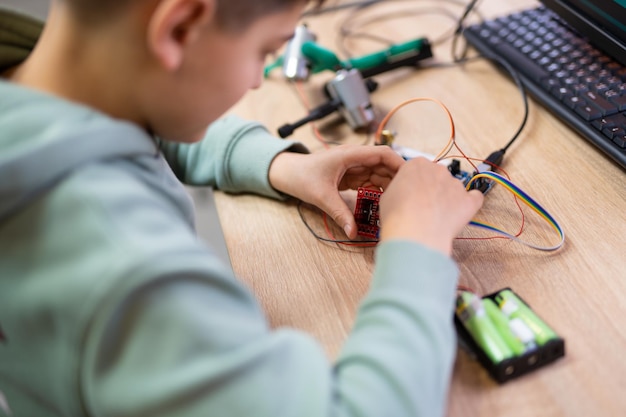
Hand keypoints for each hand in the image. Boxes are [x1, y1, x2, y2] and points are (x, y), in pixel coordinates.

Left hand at [269, 144, 404, 238]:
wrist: (288, 174)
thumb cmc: (302, 177)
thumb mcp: (322, 196)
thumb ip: (339, 214)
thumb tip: (352, 232)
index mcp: (351, 155)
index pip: (383, 154)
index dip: (399, 164)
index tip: (410, 179)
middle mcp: (355, 158)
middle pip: (384, 165)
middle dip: (396, 179)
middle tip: (407, 197)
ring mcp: (354, 167)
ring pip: (379, 174)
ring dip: (388, 187)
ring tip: (397, 203)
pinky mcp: (351, 176)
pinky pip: (370, 182)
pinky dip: (377, 192)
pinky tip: (383, 204)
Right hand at [379, 157, 483, 255]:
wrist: (414, 234)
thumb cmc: (398, 216)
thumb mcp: (388, 194)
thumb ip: (401, 186)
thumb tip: (405, 192)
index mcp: (416, 164)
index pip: (418, 168)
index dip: (415, 182)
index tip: (413, 193)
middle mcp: (438, 170)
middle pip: (437, 175)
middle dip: (432, 188)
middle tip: (424, 206)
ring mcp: (455, 184)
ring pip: (454, 187)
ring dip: (448, 198)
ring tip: (437, 216)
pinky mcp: (469, 200)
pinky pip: (475, 198)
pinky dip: (470, 203)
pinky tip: (461, 211)